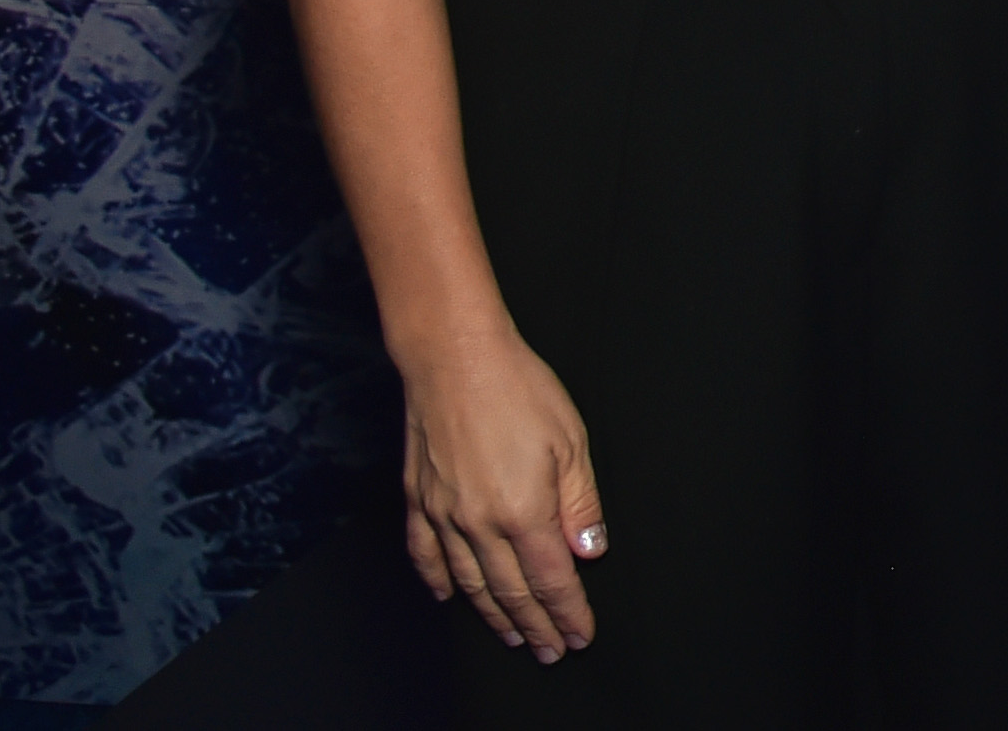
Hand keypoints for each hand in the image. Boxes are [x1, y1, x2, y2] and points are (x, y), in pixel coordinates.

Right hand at [398, 327, 603, 661]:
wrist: (454, 359)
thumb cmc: (518, 390)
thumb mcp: (571, 442)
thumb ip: (580, 503)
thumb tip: (588, 551)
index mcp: (523, 511)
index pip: (551, 579)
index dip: (568, 611)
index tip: (579, 634)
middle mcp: (479, 523)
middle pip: (510, 590)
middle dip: (535, 625)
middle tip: (550, 649)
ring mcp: (443, 515)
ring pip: (470, 582)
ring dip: (492, 614)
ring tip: (513, 634)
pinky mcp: (418, 500)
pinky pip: (426, 554)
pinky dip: (439, 580)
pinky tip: (448, 595)